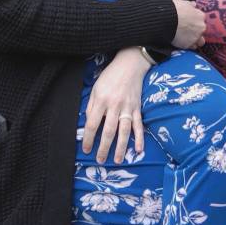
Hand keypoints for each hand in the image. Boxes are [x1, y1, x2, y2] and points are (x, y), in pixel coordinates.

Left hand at [82, 47, 150, 163]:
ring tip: (117, 160)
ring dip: (120, 147)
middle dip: (104, 147)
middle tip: (100, 160)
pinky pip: (138, 125)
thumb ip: (92, 106)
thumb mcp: (96, 88)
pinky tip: (138, 149)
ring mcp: (128, 108)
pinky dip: (139, 138)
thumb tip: (88, 123)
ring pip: (124, 131)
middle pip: (108, 131)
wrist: (131, 64)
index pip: (92, 124)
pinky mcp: (137, 108)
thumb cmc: (110, 76)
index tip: (86, 149)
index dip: (88, 138)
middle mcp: (115, 106)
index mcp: (101, 101)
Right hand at [172, 0, 205, 47]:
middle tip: (188, 30)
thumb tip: (193, 5)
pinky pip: (191, 47)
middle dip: (197, 31)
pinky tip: (182, 42)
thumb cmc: (175, 9)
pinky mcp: (188, 45)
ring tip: (187, 39)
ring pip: (200, 42)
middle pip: (202, 31)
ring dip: (195, 40)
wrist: (167, 20)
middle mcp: (201, 27)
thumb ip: (190, 5)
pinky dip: (188, 45)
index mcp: (201, 16)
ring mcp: (196, 37)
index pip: (201, 19)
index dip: (195, 21)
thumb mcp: (184, 3)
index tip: (190, 21)